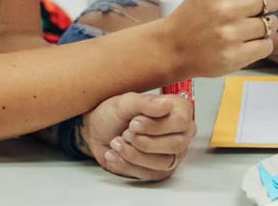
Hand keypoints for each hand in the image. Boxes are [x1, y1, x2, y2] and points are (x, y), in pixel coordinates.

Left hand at [81, 93, 195, 180]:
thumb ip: (146, 104)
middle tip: (126, 133)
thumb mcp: (126, 102)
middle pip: (175, 145)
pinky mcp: (158, 170)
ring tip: (118, 142)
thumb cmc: (115, 113)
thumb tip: (167, 106)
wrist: (98, 131)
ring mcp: (171, 153)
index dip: (156, 126)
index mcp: (178, 109)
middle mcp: (180, 132)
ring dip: (134, 154)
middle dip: (144, 142)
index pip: (180, 121)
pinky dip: (127, 165)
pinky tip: (115, 153)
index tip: (134, 122)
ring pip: (163, 163)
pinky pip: (149, 174)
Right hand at [163, 0, 277, 77]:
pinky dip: (259, 44)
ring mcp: (230, 34)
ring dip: (263, 25)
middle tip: (248, 9)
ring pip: (272, 23)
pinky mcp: (234, 57)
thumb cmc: (199, 8)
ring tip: (243, 26)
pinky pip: (267, 46)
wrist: (173, 46)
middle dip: (267, 3)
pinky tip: (243, 41)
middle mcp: (225, 8)